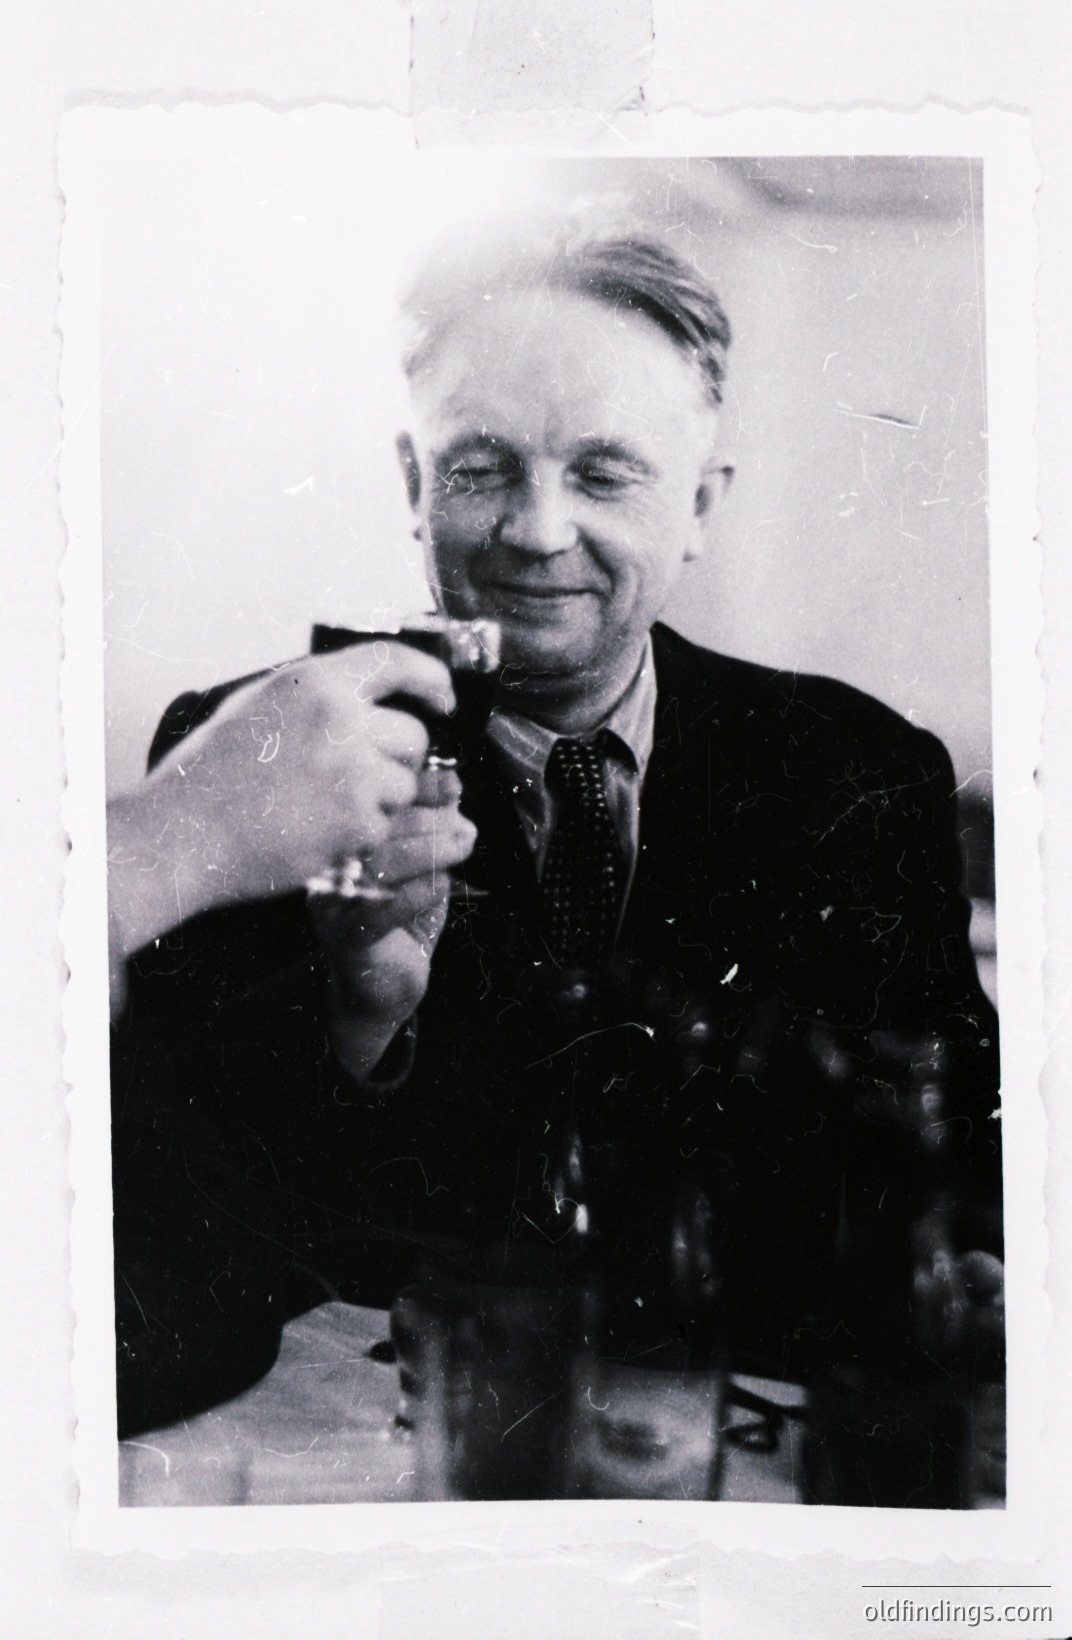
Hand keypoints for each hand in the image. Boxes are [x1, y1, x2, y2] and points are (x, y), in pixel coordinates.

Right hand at [107, 641, 454, 1010]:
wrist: (183, 833)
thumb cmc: (211, 775)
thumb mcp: (260, 705)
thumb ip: (319, 694)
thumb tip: (371, 690)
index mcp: (315, 682)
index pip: (397, 661)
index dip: (431, 678)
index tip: (444, 698)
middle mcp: (341, 719)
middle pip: (414, 734)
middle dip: (398, 758)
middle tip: (358, 777)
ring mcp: (354, 772)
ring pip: (405, 784)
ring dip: (380, 799)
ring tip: (323, 806)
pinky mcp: (358, 821)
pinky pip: (385, 825)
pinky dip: (359, 835)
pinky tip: (314, 831)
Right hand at [308, 764, 475, 1075]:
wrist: (380, 990)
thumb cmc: (401, 923)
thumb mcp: (419, 868)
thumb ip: (430, 829)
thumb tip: (453, 787)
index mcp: (338, 843)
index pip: (372, 802)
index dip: (413, 788)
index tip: (453, 783)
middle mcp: (326, 870)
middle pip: (373, 829)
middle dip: (427, 820)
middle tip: (465, 826)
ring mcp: (333, 905)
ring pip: (378, 865)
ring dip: (428, 852)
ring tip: (463, 846)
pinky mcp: (348, 939)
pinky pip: (382, 910)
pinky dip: (418, 893)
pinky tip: (440, 886)